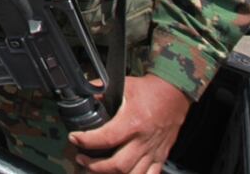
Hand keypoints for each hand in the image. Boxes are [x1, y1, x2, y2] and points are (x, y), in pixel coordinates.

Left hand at [69, 74, 190, 173]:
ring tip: (96, 169)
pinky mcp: (161, 156)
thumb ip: (101, 90)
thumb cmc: (150, 89)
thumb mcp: (124, 85)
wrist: (175, 93)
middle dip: (94, 166)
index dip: (87, 141)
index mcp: (133, 122)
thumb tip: (83, 94)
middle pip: (117, 165)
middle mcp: (144, 140)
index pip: (106, 138)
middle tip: (81, 158)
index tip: (74, 138)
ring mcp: (153, 151)